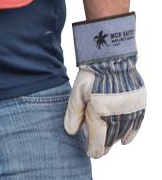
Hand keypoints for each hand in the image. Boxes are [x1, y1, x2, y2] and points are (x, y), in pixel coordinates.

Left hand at [64, 13, 145, 158]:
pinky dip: (130, 134)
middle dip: (103, 145)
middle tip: (97, 149)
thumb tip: (70, 132)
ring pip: (123, 134)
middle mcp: (119, 116)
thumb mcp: (76, 92)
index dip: (94, 150)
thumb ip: (74, 113)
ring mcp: (131, 112)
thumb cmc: (91, 75)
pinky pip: (136, 126)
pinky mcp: (140, 105)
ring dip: (115, 140)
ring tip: (108, 142)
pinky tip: (125, 140)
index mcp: (101, 115)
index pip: (98, 142)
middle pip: (111, 139)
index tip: (90, 153)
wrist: (111, 57)